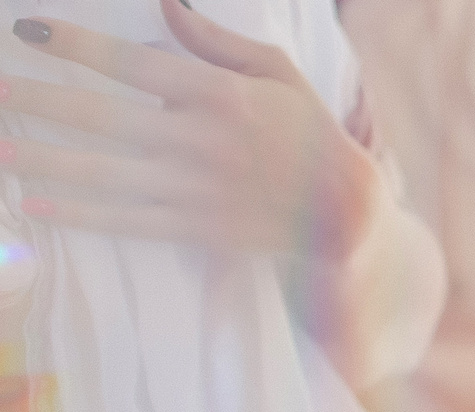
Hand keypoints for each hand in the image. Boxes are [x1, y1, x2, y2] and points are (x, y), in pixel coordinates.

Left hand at [0, 2, 377, 259]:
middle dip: (37, 101)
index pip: (132, 65)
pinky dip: (79, 214)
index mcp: (221, 97)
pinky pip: (127, 221)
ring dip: (43, 159)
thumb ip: (216, 42)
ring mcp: (198, 192)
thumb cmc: (310, 135)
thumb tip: (162, 3)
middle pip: (103, 119)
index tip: (26, 30)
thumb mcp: (277, 74)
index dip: (75, 46)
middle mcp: (203, 144)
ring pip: (104, 174)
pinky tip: (35, 203)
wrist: (346, 217)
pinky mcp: (199, 230)